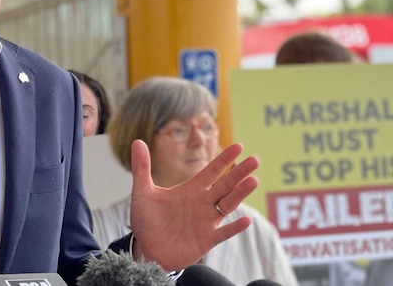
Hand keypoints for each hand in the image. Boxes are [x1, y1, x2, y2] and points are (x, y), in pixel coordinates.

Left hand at [128, 140, 258, 270]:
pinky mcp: (206, 240)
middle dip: (239, 172)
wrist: (147, 249)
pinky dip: (234, 228)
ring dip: (240, 194)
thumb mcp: (142, 192)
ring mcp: (206, 222)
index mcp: (190, 190)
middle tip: (255, 160)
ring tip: (253, 181)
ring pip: (227, 205)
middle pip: (225, 185)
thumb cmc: (146, 220)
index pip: (211, 171)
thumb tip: (137, 141)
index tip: (239, 145)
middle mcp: (202, 203)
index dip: (224, 159)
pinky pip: (223, 233)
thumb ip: (142, 168)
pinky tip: (246, 220)